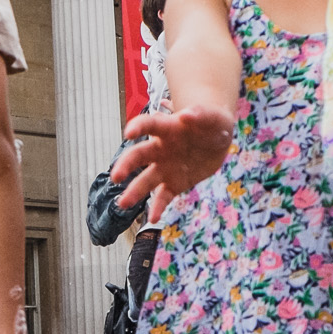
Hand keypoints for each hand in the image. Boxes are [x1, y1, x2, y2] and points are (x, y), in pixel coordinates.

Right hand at [111, 105, 236, 220]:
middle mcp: (160, 149)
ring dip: (134, 192)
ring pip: (146, 180)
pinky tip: (153, 218)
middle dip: (126, 165)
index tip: (128, 133)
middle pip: (139, 156)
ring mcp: (165, 168)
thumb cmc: (213, 123)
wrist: (217, 140)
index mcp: (168, 128)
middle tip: (116, 176)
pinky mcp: (174, 184)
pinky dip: (158, 207)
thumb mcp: (214, 117)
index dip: (138, 127)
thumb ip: (202, 114)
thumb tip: (187, 115)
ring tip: (122, 204)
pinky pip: (163, 196)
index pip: (149, 125)